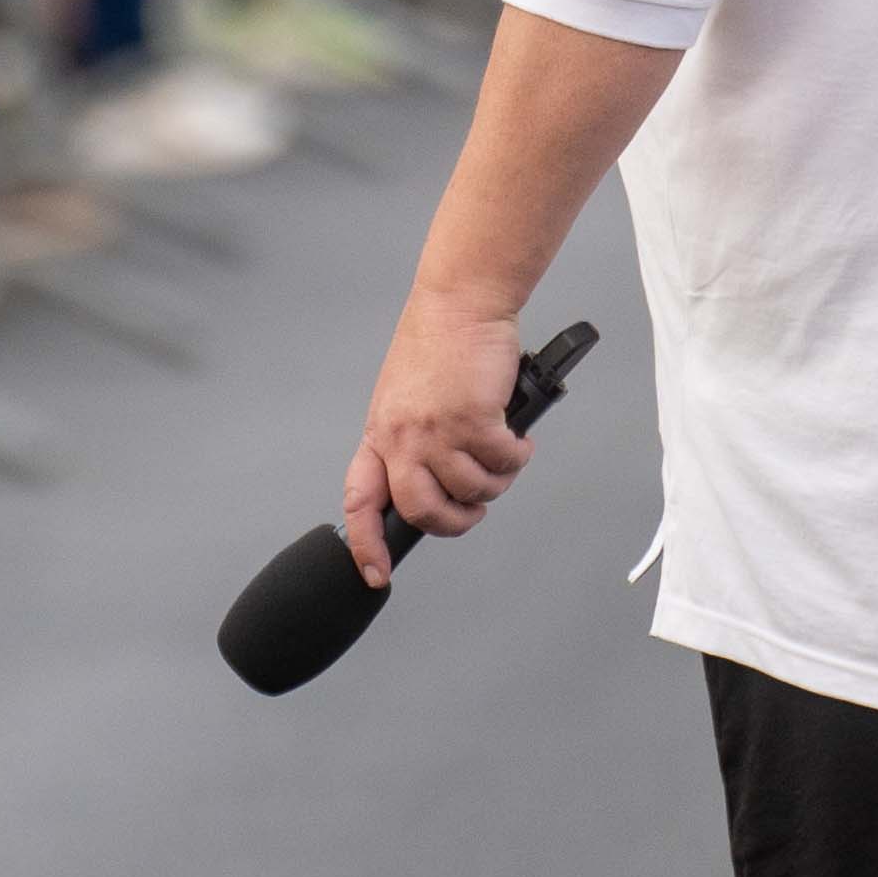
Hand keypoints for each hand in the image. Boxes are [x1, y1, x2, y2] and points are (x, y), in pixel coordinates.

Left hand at [342, 278, 531, 591]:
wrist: (461, 303)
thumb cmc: (439, 346)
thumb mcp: (406, 401)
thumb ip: (411, 443)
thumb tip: (437, 485)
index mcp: (380, 436)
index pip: (360, 502)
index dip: (365, 544)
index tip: (375, 573)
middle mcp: (401, 438)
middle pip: (422, 511)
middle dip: (456, 521)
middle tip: (474, 508)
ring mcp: (435, 430)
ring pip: (471, 490)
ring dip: (496, 483)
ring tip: (503, 458)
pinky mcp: (473, 419)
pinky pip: (502, 462)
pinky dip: (517, 457)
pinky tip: (517, 440)